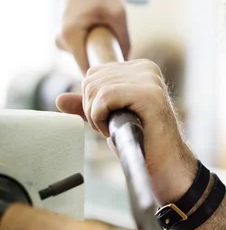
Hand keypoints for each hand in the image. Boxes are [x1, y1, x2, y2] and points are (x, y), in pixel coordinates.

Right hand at [56, 0, 129, 72]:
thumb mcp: (119, 15)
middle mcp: (60, 40)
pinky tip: (104, 43)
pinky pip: (81, 52)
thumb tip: (127, 64)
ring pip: (84, 59)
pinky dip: (93, 50)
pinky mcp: (63, 38)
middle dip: (103, 67)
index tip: (118, 79)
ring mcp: (60, 40)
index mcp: (70, 36)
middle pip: (85, 65)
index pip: (85, 70)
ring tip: (114, 48)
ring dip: (98, 57)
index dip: (102, 77)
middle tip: (121, 63)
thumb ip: (125, 40)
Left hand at [56, 59, 196, 203]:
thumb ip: (88, 105)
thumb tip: (59, 99)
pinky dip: (100, 116)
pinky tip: (113, 129)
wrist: (163, 162)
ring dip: (96, 116)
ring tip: (113, 129)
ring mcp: (150, 79)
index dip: (91, 100)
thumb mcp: (110, 118)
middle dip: (91, 108)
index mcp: (140, 68)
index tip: (109, 119)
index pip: (95, 73)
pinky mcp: (149, 94)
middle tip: (109, 127)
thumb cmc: (141, 140)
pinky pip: (105, 96)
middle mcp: (146, 68)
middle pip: (91, 79)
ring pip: (95, 88)